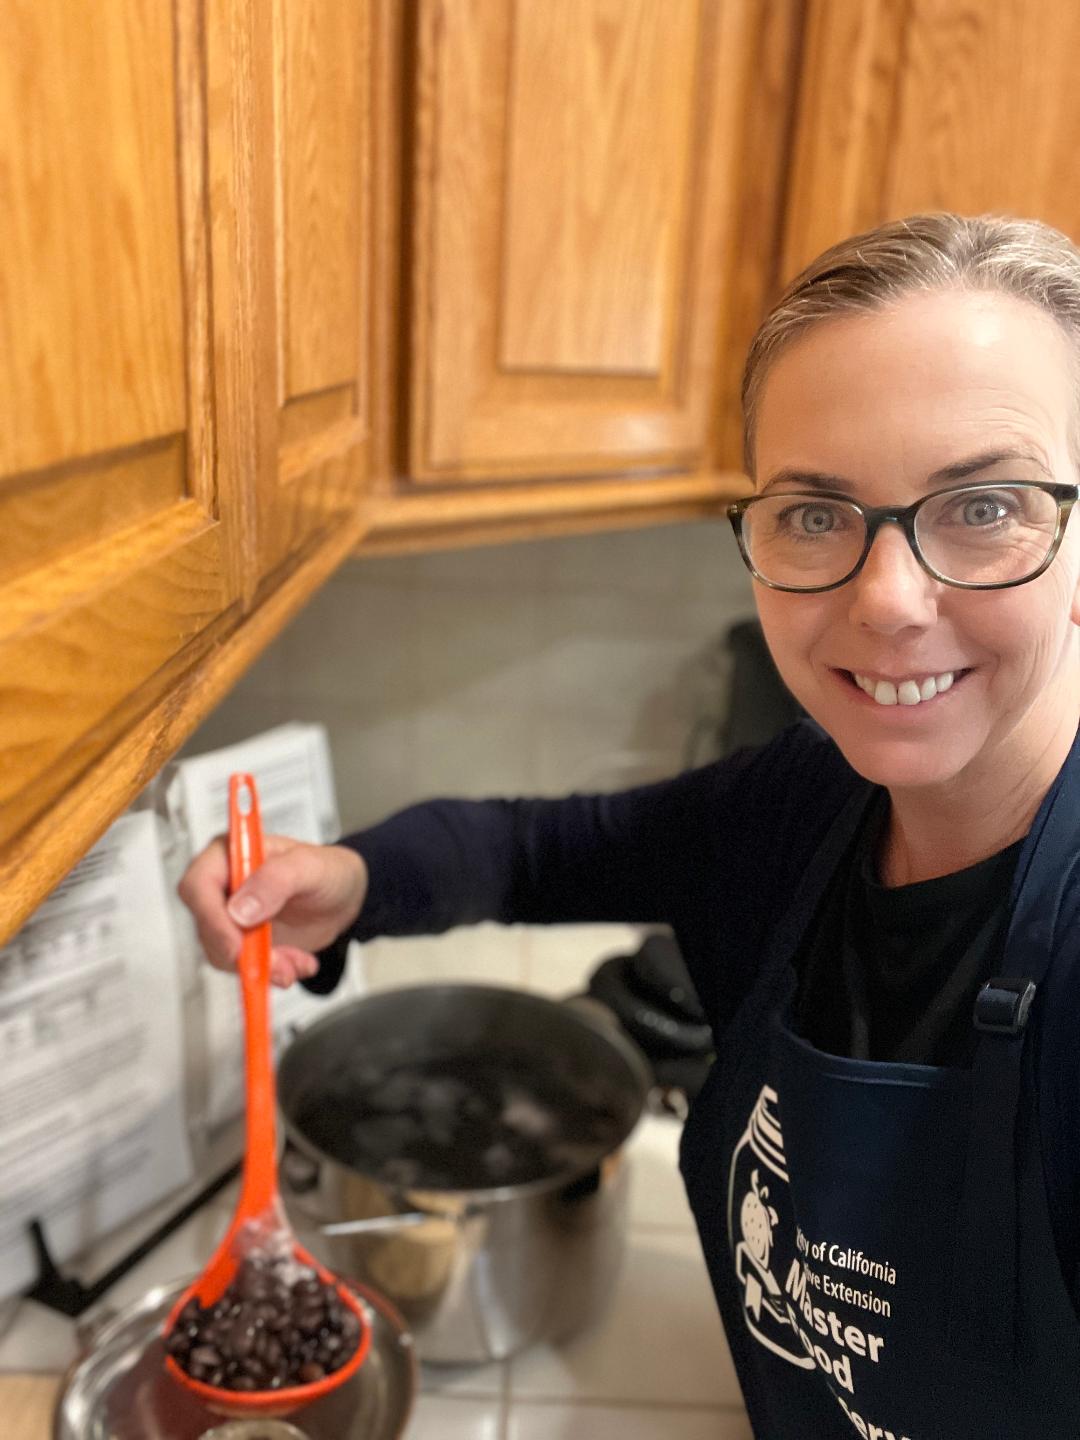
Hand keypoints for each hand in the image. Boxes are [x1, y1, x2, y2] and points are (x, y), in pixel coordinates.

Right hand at [177, 835, 367, 987]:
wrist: (344, 897)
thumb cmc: (327, 871)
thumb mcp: (311, 867)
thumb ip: (277, 879)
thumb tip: (240, 909)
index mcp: (232, 854)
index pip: (198, 885)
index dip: (211, 919)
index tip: (236, 946)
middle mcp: (224, 886)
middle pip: (207, 927)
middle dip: (242, 953)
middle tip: (279, 963)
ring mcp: (231, 917)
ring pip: (223, 954)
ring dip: (261, 966)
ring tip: (297, 961)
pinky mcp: (243, 943)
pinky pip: (243, 967)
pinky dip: (271, 973)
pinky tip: (297, 963)